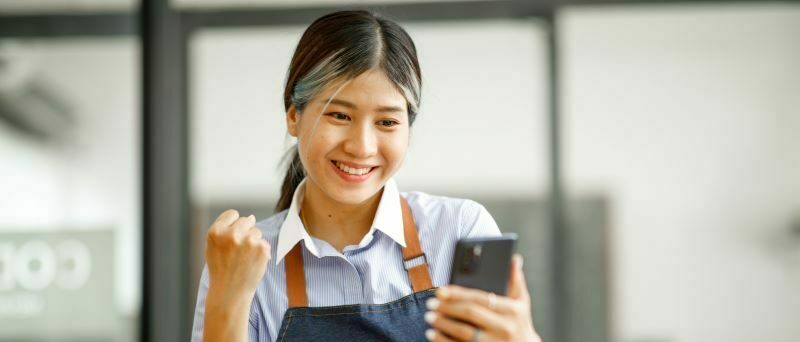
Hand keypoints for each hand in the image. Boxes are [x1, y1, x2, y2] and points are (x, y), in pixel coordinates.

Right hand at [203, 210, 269, 341]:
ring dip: (254, 243)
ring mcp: (247, 240)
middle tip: (239, 252)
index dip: (233, 224)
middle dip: (245, 232)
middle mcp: (231, 234)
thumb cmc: (221, 270)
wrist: (230, 293)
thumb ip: (226, 230)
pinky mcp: (261, 248)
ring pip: (257, 232)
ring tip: (244, 259)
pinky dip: (261, 253)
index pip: (232, 214)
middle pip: (246, 220)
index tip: (232, 238)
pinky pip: (264, 243)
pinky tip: (252, 264)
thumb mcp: (213, 247)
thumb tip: (251, 217)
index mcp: (215, 232)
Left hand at [424, 254, 540, 341]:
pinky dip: (443, 341)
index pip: (480, 299)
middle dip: (447, 307)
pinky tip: (432, 334)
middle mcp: (505, 327)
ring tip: (430, 317)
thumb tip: (515, 258)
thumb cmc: (520, 323)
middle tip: (430, 303)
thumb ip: (516, 281)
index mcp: (512, 310)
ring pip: (463, 333)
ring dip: (443, 324)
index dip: (458, 293)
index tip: (440, 291)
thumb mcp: (522, 302)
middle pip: (470, 314)